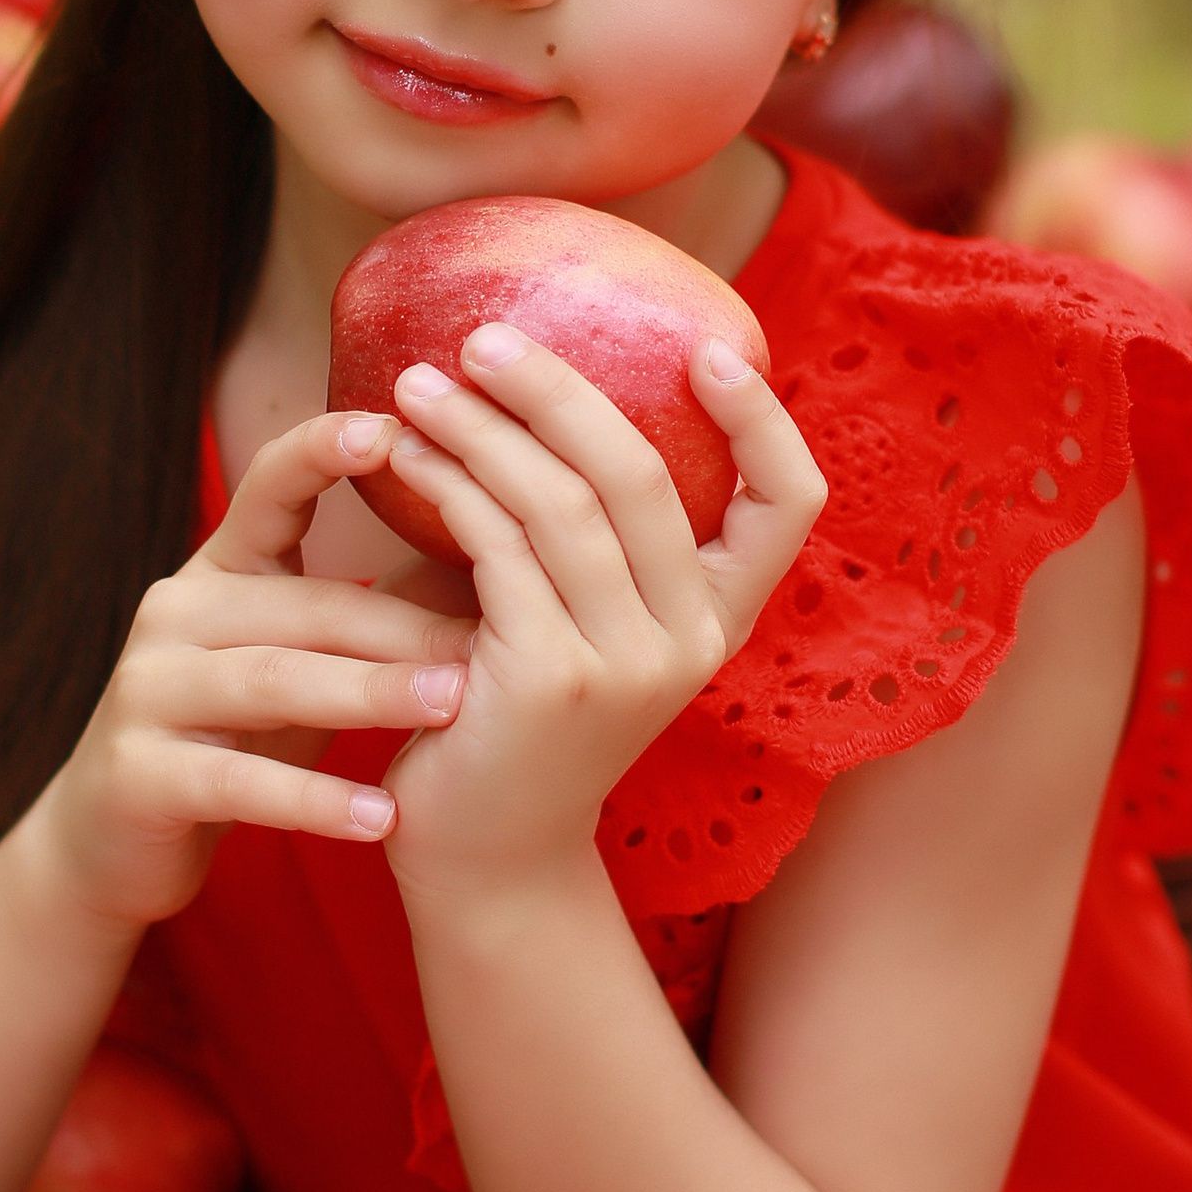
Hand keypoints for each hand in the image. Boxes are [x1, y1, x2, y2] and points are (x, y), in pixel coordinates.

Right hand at [28, 409, 472, 933]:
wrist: (116, 840)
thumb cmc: (241, 734)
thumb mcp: (307, 659)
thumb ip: (378, 609)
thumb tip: (510, 550)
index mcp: (223, 568)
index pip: (269, 488)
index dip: (320, 452)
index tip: (389, 428)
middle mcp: (176, 611)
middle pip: (304, 603)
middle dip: (403, 624)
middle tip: (492, 641)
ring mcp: (149, 690)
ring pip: (271, 679)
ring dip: (368, 694)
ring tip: (452, 707)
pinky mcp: (140, 774)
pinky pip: (240, 781)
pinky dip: (316, 802)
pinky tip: (384, 820)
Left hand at [374, 325, 824, 897]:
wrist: (488, 853)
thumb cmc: (522, 709)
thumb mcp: (587, 618)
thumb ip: (597, 530)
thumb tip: (550, 381)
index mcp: (722, 617)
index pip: (790, 502)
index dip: (762, 418)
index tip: (708, 345)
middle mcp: (694, 640)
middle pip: (643, 473)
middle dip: (556, 389)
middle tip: (482, 338)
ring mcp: (628, 664)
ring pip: (560, 502)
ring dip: (480, 428)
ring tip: (417, 384)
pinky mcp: (550, 680)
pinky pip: (498, 547)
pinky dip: (446, 485)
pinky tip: (401, 454)